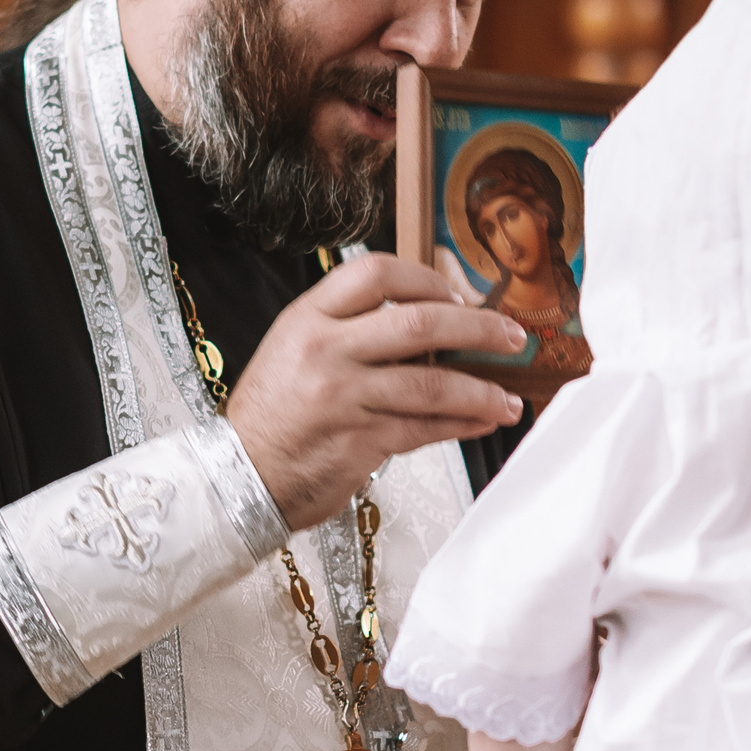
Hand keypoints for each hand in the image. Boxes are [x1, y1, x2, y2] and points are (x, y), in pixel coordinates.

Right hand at [229, 255, 525, 530]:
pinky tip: (481, 423)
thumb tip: (426, 322)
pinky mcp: (360, 441)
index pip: (375, 273)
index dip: (425, 279)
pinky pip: (425, 428)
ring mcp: (344, 397)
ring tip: (509, 399)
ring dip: (481, 391)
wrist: (239, 476)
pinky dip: (460, 425)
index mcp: (308, 318)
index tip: (456, 296)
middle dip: (477, 329)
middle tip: (511, 336)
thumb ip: (348, 330)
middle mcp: (326, 351)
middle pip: (418, 324)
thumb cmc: (272, 415)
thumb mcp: (294, 349)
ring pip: (432, 384)